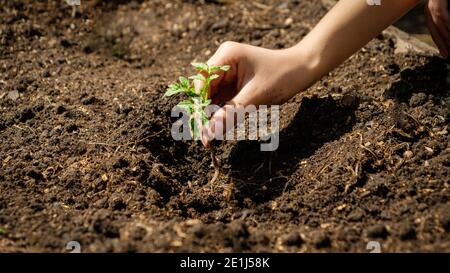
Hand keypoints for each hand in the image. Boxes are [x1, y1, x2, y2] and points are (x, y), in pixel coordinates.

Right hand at [194, 42, 313, 146]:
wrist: (303, 71)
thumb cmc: (282, 77)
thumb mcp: (255, 97)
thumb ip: (230, 114)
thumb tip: (209, 134)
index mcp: (226, 56)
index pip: (202, 81)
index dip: (200, 103)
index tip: (202, 127)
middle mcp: (223, 62)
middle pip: (204, 90)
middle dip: (205, 112)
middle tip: (206, 138)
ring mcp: (228, 73)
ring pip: (211, 98)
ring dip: (212, 116)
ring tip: (212, 138)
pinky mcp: (234, 84)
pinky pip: (222, 101)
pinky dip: (221, 114)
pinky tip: (220, 128)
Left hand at [425, 0, 449, 57]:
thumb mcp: (445, 6)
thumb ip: (446, 18)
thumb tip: (447, 27)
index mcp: (431, 11)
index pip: (435, 30)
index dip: (440, 43)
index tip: (445, 55)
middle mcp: (430, 8)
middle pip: (435, 29)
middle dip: (442, 43)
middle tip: (448, 55)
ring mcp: (434, 3)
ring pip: (439, 23)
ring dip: (446, 36)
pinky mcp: (438, 0)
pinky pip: (442, 14)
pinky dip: (447, 24)